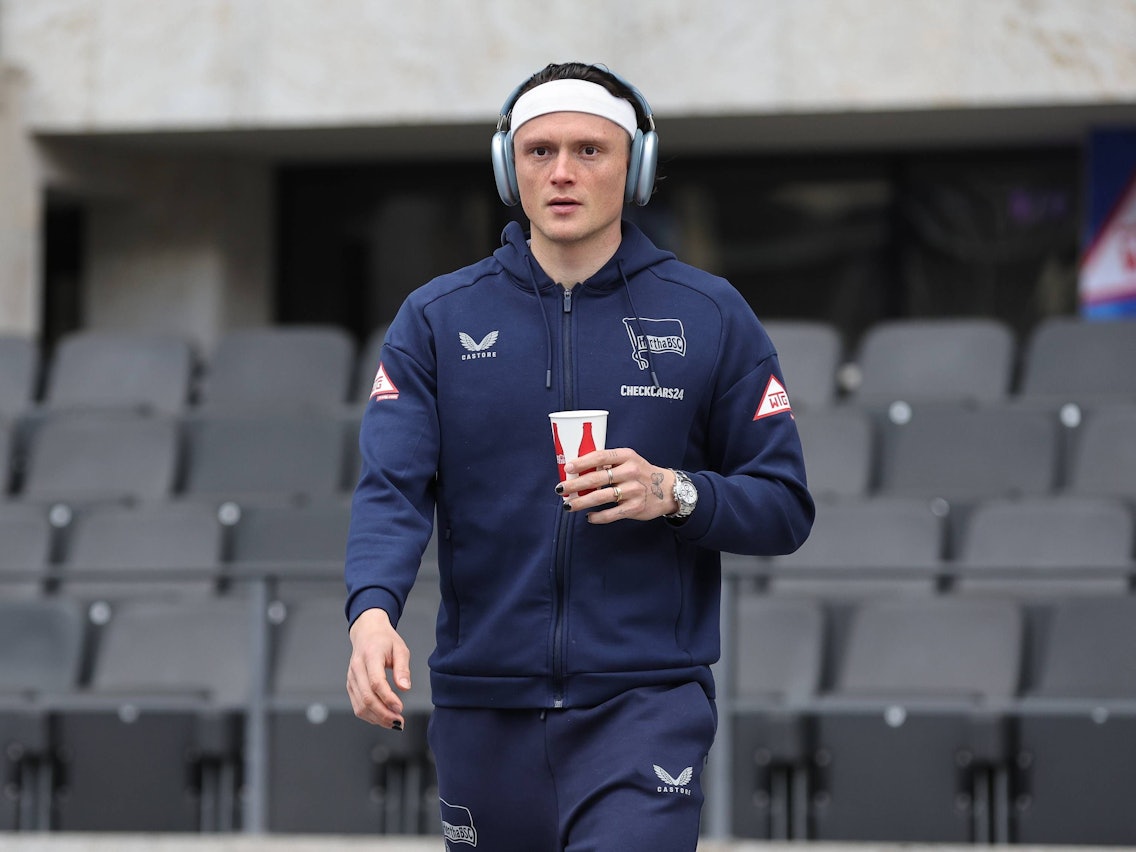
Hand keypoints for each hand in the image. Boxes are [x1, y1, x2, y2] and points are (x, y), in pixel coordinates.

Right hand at [347, 607, 410, 729]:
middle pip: (367, 697)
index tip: (400, 708)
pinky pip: (357, 705)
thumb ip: (403, 669)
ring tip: (394, 723)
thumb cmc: (385, 640)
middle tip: (399, 721)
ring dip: (377, 718)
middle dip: (383, 713)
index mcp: (370, 656)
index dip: (388, 698)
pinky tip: (383, 718)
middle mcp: (357, 668)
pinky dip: (370, 716)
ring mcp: (351, 678)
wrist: (367, 633)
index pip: (376, 682)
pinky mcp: (350, 686)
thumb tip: (405, 688)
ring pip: (360, 706)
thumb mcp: (400, 649)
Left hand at [557, 448, 678, 523]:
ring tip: (568, 505)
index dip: (582, 462)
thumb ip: (608, 463)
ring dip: (581, 502)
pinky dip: (597, 517)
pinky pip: (611, 514)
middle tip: (560, 489)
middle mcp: (630, 471)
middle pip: (596, 478)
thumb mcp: (628, 460)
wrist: (667, 490)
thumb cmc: (641, 473)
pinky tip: (589, 516)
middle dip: (575, 485)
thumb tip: (578, 470)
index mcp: (626, 456)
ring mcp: (634, 490)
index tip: (567, 468)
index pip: (600, 456)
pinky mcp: (635, 507)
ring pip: (601, 497)